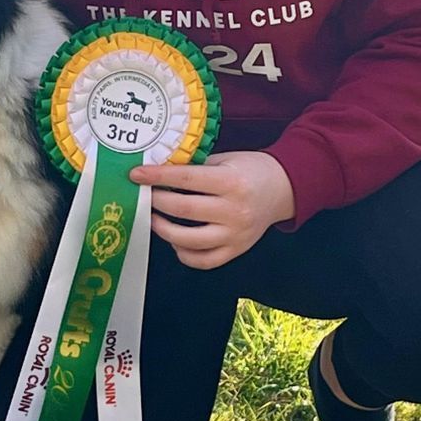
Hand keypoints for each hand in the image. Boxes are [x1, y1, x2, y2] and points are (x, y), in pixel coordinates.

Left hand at [132, 151, 294, 269]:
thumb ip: (195, 168)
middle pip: (183, 209)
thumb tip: (159, 174)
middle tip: (144, 195)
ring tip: (154, 218)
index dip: (157, 176)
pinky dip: (184, 253)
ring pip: (190, 240)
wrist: (283, 188)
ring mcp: (236, 234)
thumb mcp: (225, 159)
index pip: (185, 179)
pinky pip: (204, 260)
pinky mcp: (237, 250)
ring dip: (164, 230)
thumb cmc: (251, 170)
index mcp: (231, 182)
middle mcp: (234, 210)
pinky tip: (175, 240)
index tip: (137, 174)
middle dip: (156, 202)